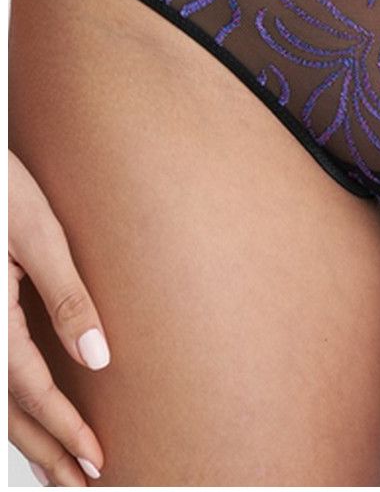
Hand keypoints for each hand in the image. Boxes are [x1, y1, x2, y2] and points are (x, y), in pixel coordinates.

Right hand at [8, 148, 108, 485]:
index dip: (65, 427)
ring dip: (28, 438)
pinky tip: (32, 418)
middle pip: (7, 409)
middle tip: (83, 483)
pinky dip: (12, 407)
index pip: (31, 388)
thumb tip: (98, 357)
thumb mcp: (40, 236)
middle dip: (46, 450)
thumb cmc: (3, 190)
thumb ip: (67, 296)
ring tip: (60, 470)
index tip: (97, 458)